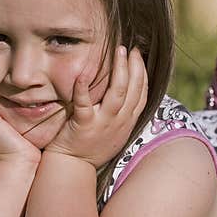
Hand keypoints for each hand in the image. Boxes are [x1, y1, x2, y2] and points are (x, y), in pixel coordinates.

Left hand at [44, 45, 148, 168]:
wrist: (73, 168)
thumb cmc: (91, 148)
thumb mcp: (116, 133)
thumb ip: (123, 114)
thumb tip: (128, 94)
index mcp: (127, 122)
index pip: (142, 94)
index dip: (143, 73)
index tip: (139, 56)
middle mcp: (119, 122)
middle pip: (134, 90)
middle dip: (135, 66)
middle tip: (131, 48)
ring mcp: (103, 123)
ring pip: (118, 93)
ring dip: (120, 70)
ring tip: (119, 51)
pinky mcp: (83, 125)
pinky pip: (84, 104)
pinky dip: (83, 88)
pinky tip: (83, 74)